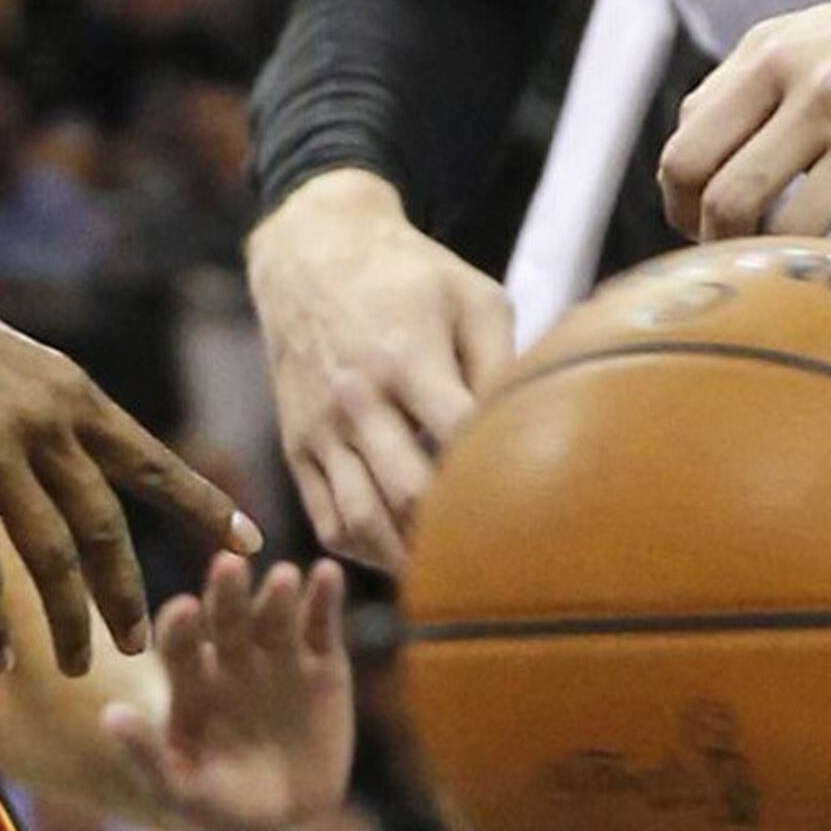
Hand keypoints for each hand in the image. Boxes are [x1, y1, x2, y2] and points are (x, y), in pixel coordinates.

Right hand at [0, 246, 250, 675]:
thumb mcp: (4, 367)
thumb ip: (42, 424)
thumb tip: (56, 486)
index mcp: (67, 392)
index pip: (150, 460)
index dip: (203, 506)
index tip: (251, 544)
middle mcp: (43, 420)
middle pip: (105, 526)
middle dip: (126, 595)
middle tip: (140, 647)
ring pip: (52, 556)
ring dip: (71, 621)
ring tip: (79, 668)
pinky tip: (1, 658)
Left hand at [101, 553, 352, 830]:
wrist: (282, 813)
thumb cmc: (218, 805)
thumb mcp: (179, 790)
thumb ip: (147, 754)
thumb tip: (109, 716)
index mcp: (189, 681)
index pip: (179, 646)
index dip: (180, 629)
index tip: (181, 610)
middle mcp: (229, 657)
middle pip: (225, 618)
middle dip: (226, 594)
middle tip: (227, 566)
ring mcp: (276, 655)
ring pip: (274, 615)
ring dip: (278, 594)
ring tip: (282, 576)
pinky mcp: (321, 660)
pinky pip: (322, 625)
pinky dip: (325, 598)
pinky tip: (328, 573)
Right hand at [244, 173, 512, 568]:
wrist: (311, 254)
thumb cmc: (409, 276)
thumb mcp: (473, 296)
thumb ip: (504, 362)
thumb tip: (531, 431)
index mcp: (406, 355)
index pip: (457, 437)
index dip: (496, 476)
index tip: (534, 505)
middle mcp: (357, 398)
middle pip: (408, 493)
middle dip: (455, 534)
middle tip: (501, 563)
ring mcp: (320, 428)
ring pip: (361, 521)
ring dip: (407, 559)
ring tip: (451, 577)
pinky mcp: (296, 446)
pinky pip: (327, 520)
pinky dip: (365, 550)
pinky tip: (402, 554)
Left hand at [660, 0, 830, 248]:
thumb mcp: (803, 38)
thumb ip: (738, 93)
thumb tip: (682, 177)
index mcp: (773, 57)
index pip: (686, 155)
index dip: (680, 210)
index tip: (699, 232)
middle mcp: (820, 87)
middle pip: (729, 200)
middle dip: (723, 249)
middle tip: (744, 266)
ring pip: (797, 232)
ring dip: (788, 271)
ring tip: (799, 274)